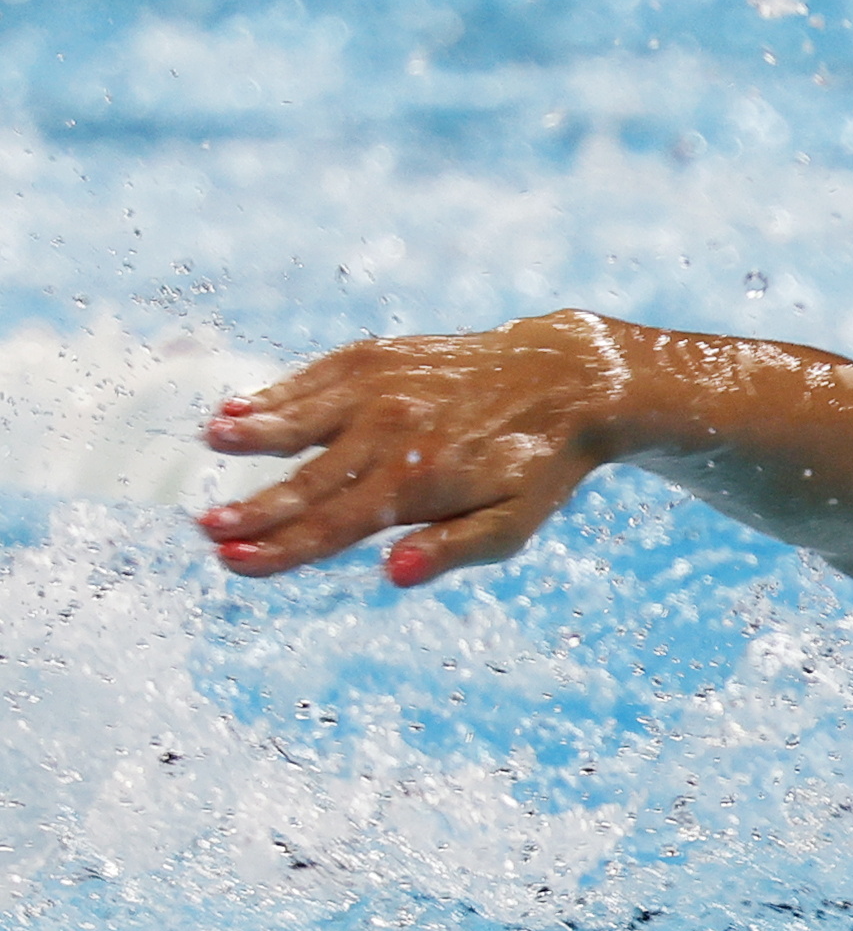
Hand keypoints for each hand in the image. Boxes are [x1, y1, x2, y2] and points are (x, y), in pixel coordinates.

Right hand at [197, 312, 641, 586]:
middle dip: (256, 508)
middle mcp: (396, 430)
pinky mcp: (382, 355)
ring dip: (258, 433)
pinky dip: (281, 393)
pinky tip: (241, 408)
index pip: (336, 525)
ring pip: (307, 416)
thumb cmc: (535, 464)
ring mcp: (386, 387)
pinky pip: (321, 376)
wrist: (568, 378)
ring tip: (215, 439)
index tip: (234, 563)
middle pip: (312, 479)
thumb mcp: (513, 522)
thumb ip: (453, 549)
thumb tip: (393, 576)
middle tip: (206, 529)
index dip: (282, 548)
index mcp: (421, 480)